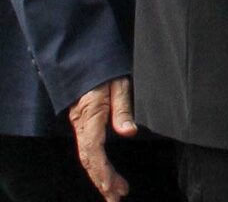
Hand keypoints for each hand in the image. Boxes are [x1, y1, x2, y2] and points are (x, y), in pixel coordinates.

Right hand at [68, 77, 135, 201]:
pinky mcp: (83, 123)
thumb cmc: (103, 68)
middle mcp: (82, 124)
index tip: (114, 188)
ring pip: (88, 157)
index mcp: (90, 115)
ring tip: (115, 191)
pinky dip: (97, 164)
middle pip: (90, 160)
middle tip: (118, 197)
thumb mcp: (119, 83)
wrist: (84, 56)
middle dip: (102, 180)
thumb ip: (123, 109)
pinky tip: (106, 172)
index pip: (94, 151)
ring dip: (100, 175)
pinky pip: (88, 148)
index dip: (103, 172)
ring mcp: (80, 125)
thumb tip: (130, 132)